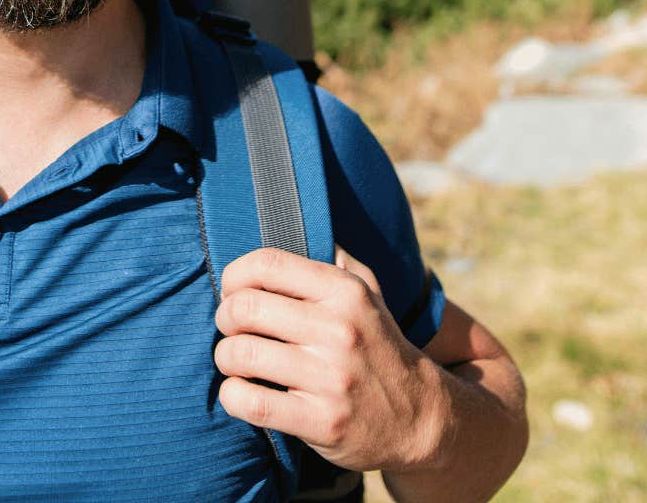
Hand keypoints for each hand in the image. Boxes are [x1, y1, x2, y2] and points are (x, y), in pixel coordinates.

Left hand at [214, 245, 451, 473]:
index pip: (266, 264)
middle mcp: (339, 330)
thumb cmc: (377, 345)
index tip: (234, 292)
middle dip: (225, 318)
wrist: (420, 417)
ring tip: (237, 361)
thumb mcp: (369, 293)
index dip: (234, 276)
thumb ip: (335, 258)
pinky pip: (249, 401)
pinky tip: (244, 392)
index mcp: (345, 292)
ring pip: (240, 354)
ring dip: (226, 358)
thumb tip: (296, 223)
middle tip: (233, 329)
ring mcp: (331, 378)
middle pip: (244, 308)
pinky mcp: (321, 422)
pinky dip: (232, 396)